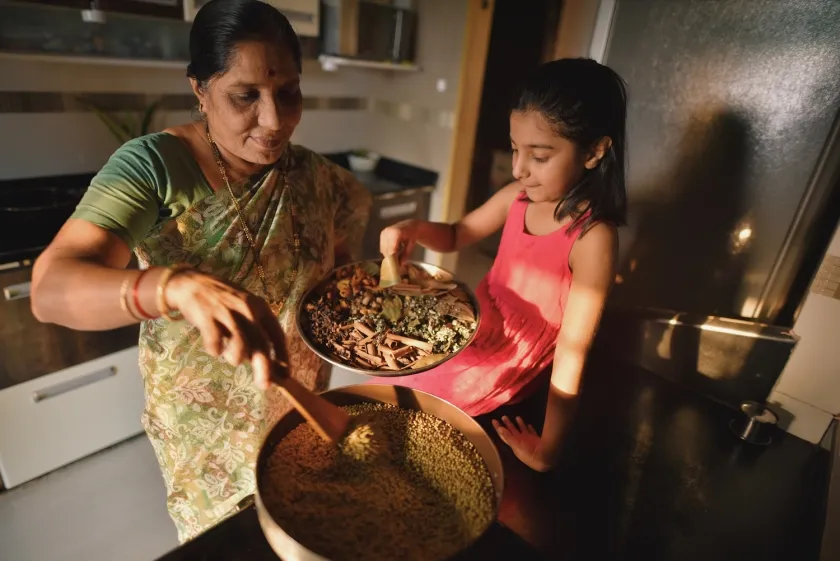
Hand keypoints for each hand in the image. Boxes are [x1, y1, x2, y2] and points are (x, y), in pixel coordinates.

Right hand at [164, 269, 288, 389]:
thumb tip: (265, 362)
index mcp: (261, 307)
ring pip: (240, 346)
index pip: (278, 335)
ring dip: (236, 358)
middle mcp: (248, 309)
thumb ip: (255, 331)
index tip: (286, 374)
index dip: (283, 356)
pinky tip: (214, 347)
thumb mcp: (245, 309)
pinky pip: (215, 342)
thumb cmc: (222, 301)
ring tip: (230, 357)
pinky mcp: (208, 317)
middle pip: (261, 345)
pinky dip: (215, 350)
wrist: (192, 283)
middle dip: (265, 369)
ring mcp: (228, 313)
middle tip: (264, 385)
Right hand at [380, 219, 419, 262]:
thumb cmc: (412, 235)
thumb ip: (406, 254)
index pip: (392, 249)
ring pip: (383, 249)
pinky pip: (382, 246)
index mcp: (396, 233)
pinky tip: (395, 249)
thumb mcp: (411, 245)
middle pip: (386, 250)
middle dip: (391, 257)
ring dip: (389, 254)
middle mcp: (388, 231)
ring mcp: (384, 232)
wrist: (410, 225)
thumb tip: (401, 264)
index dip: (393, 258)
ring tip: (398, 253)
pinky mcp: (382, 233)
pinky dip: (387, 250)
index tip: (397, 265)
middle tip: (397, 262)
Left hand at [492, 416, 552, 471]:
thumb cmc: (529, 453)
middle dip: (507, 424)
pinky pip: (531, 432)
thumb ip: (508, 437)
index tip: (493, 420)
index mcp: (513, 443)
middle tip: (504, 416)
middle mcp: (519, 441)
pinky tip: (528, 424)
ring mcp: (528, 440)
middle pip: (512, 431)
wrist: (544, 457)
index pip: (503, 434)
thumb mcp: (516, 445)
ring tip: (516, 417)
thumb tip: (499, 429)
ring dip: (519, 424)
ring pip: (522, 430)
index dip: (498, 428)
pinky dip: (529, 428)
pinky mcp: (535, 439)